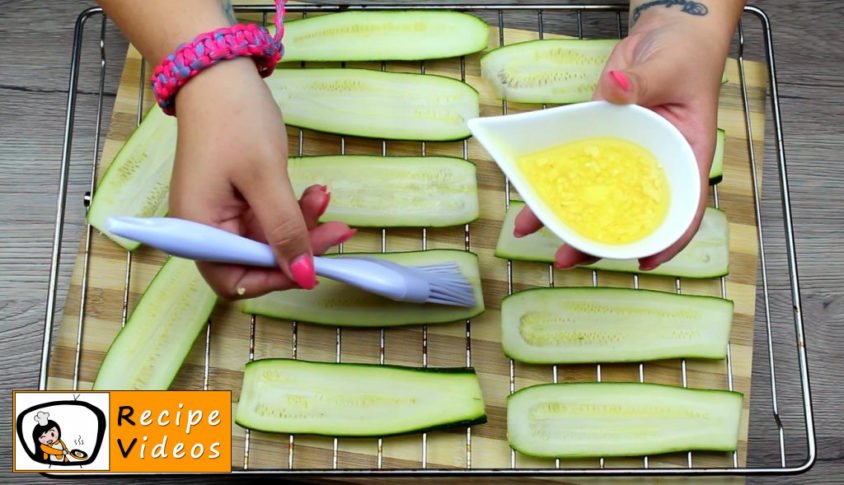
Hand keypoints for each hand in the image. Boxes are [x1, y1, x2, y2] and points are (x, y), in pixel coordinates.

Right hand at [169, 58, 353, 298]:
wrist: (219, 72)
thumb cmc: (234, 121)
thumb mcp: (265, 178)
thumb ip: (285, 230)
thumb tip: (304, 277)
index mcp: (199, 230)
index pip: (235, 280)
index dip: (275, 278)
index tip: (312, 266)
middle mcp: (206, 228)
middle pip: (257, 260)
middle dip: (299, 246)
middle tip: (337, 229)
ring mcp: (222, 212)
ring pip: (270, 238)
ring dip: (303, 223)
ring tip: (324, 197)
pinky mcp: (238, 197)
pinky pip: (270, 216)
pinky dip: (294, 208)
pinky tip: (315, 192)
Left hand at [514, 9, 730, 270]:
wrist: (666, 33)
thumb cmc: (683, 53)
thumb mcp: (669, 67)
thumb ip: (642, 81)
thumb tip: (617, 86)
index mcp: (685, 156)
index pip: (683, 209)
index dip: (665, 241)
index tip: (642, 261)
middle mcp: (653, 164)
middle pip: (628, 213)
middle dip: (597, 239)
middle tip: (567, 258)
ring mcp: (624, 155)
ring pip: (595, 195)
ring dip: (565, 216)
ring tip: (532, 231)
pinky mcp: (599, 140)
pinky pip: (575, 166)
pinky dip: (554, 181)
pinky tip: (529, 196)